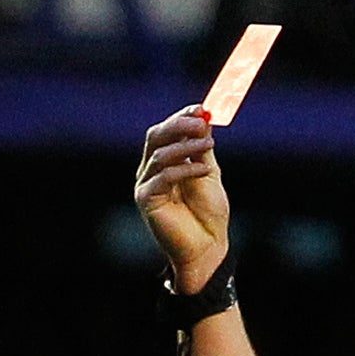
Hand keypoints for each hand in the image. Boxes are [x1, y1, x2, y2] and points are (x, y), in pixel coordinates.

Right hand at [135, 108, 227, 291]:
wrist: (207, 247)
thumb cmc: (208, 214)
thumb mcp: (208, 174)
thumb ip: (202, 149)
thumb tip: (204, 118)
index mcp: (163, 162)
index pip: (166, 131)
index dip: (182, 116)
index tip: (202, 108)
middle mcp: (150, 171)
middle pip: (156, 136)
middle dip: (179, 125)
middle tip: (201, 120)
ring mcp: (145, 185)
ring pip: (159, 154)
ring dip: (186, 145)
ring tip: (209, 144)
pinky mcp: (146, 200)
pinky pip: (164, 176)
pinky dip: (185, 169)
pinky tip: (203, 169)